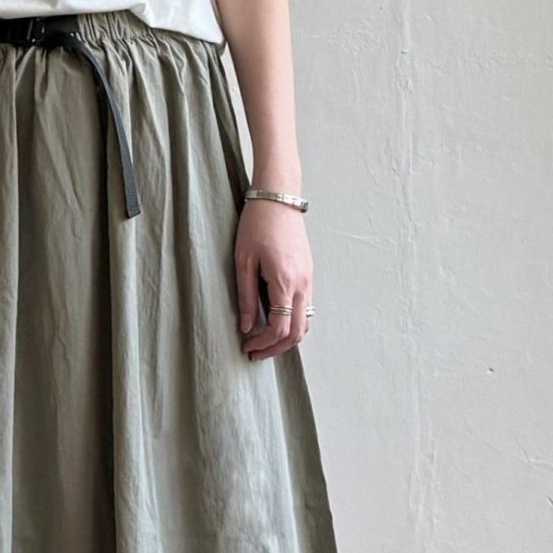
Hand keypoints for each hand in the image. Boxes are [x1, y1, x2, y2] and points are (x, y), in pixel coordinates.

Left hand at [235, 199, 312, 360]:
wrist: (278, 199)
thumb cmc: (256, 226)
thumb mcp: (243, 262)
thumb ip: (246, 297)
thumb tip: (247, 327)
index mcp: (284, 281)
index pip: (280, 328)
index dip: (264, 344)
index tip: (247, 347)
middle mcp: (302, 284)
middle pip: (298, 333)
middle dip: (277, 348)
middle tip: (255, 353)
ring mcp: (309, 280)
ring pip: (306, 323)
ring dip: (288, 339)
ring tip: (265, 342)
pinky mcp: (309, 275)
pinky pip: (307, 309)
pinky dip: (294, 323)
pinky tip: (276, 323)